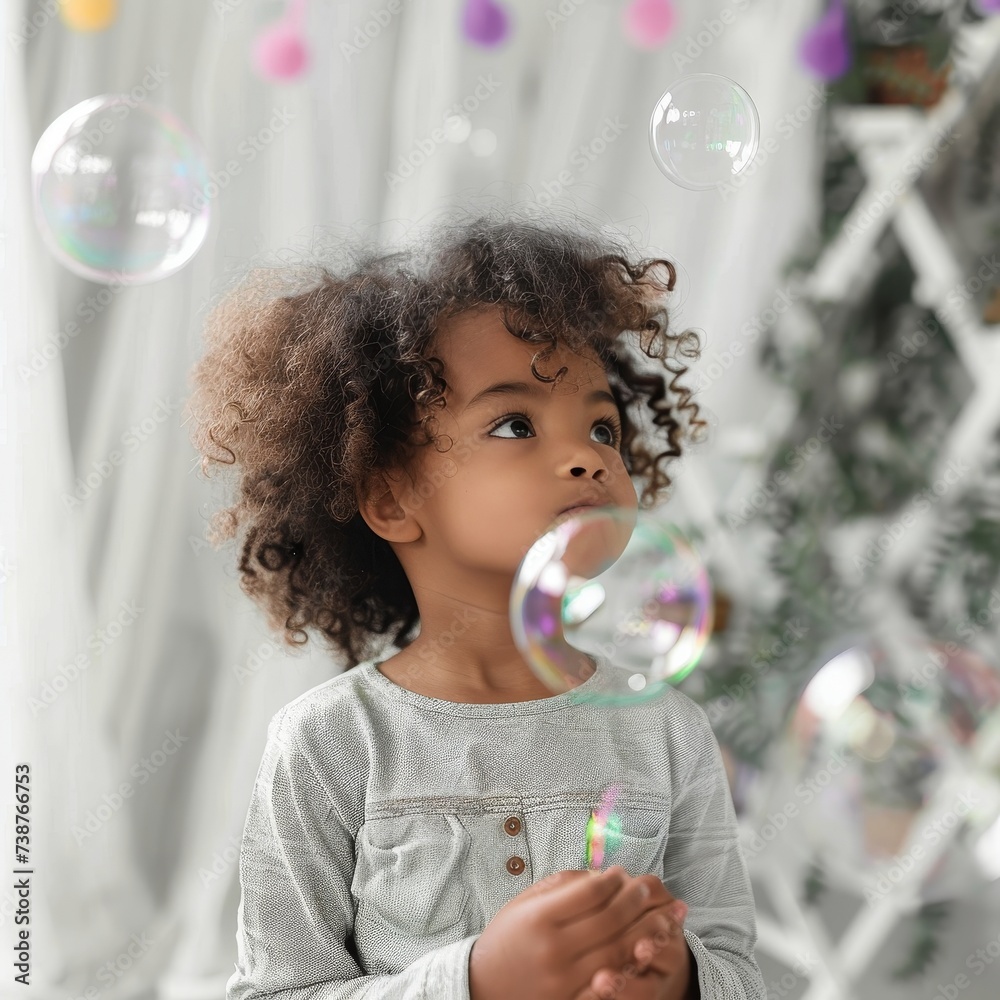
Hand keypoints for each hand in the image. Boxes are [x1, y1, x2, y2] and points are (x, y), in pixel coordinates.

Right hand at [468, 866, 676, 999]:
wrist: (483, 986)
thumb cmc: (506, 937)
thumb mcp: (525, 902)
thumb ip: (562, 887)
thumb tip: (601, 875)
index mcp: (540, 918)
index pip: (589, 893)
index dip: (612, 880)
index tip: (622, 872)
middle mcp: (553, 949)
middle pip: (609, 920)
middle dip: (634, 900)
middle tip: (646, 886)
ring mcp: (565, 980)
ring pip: (617, 952)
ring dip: (644, 931)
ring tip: (660, 916)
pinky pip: (611, 984)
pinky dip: (632, 966)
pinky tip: (644, 952)